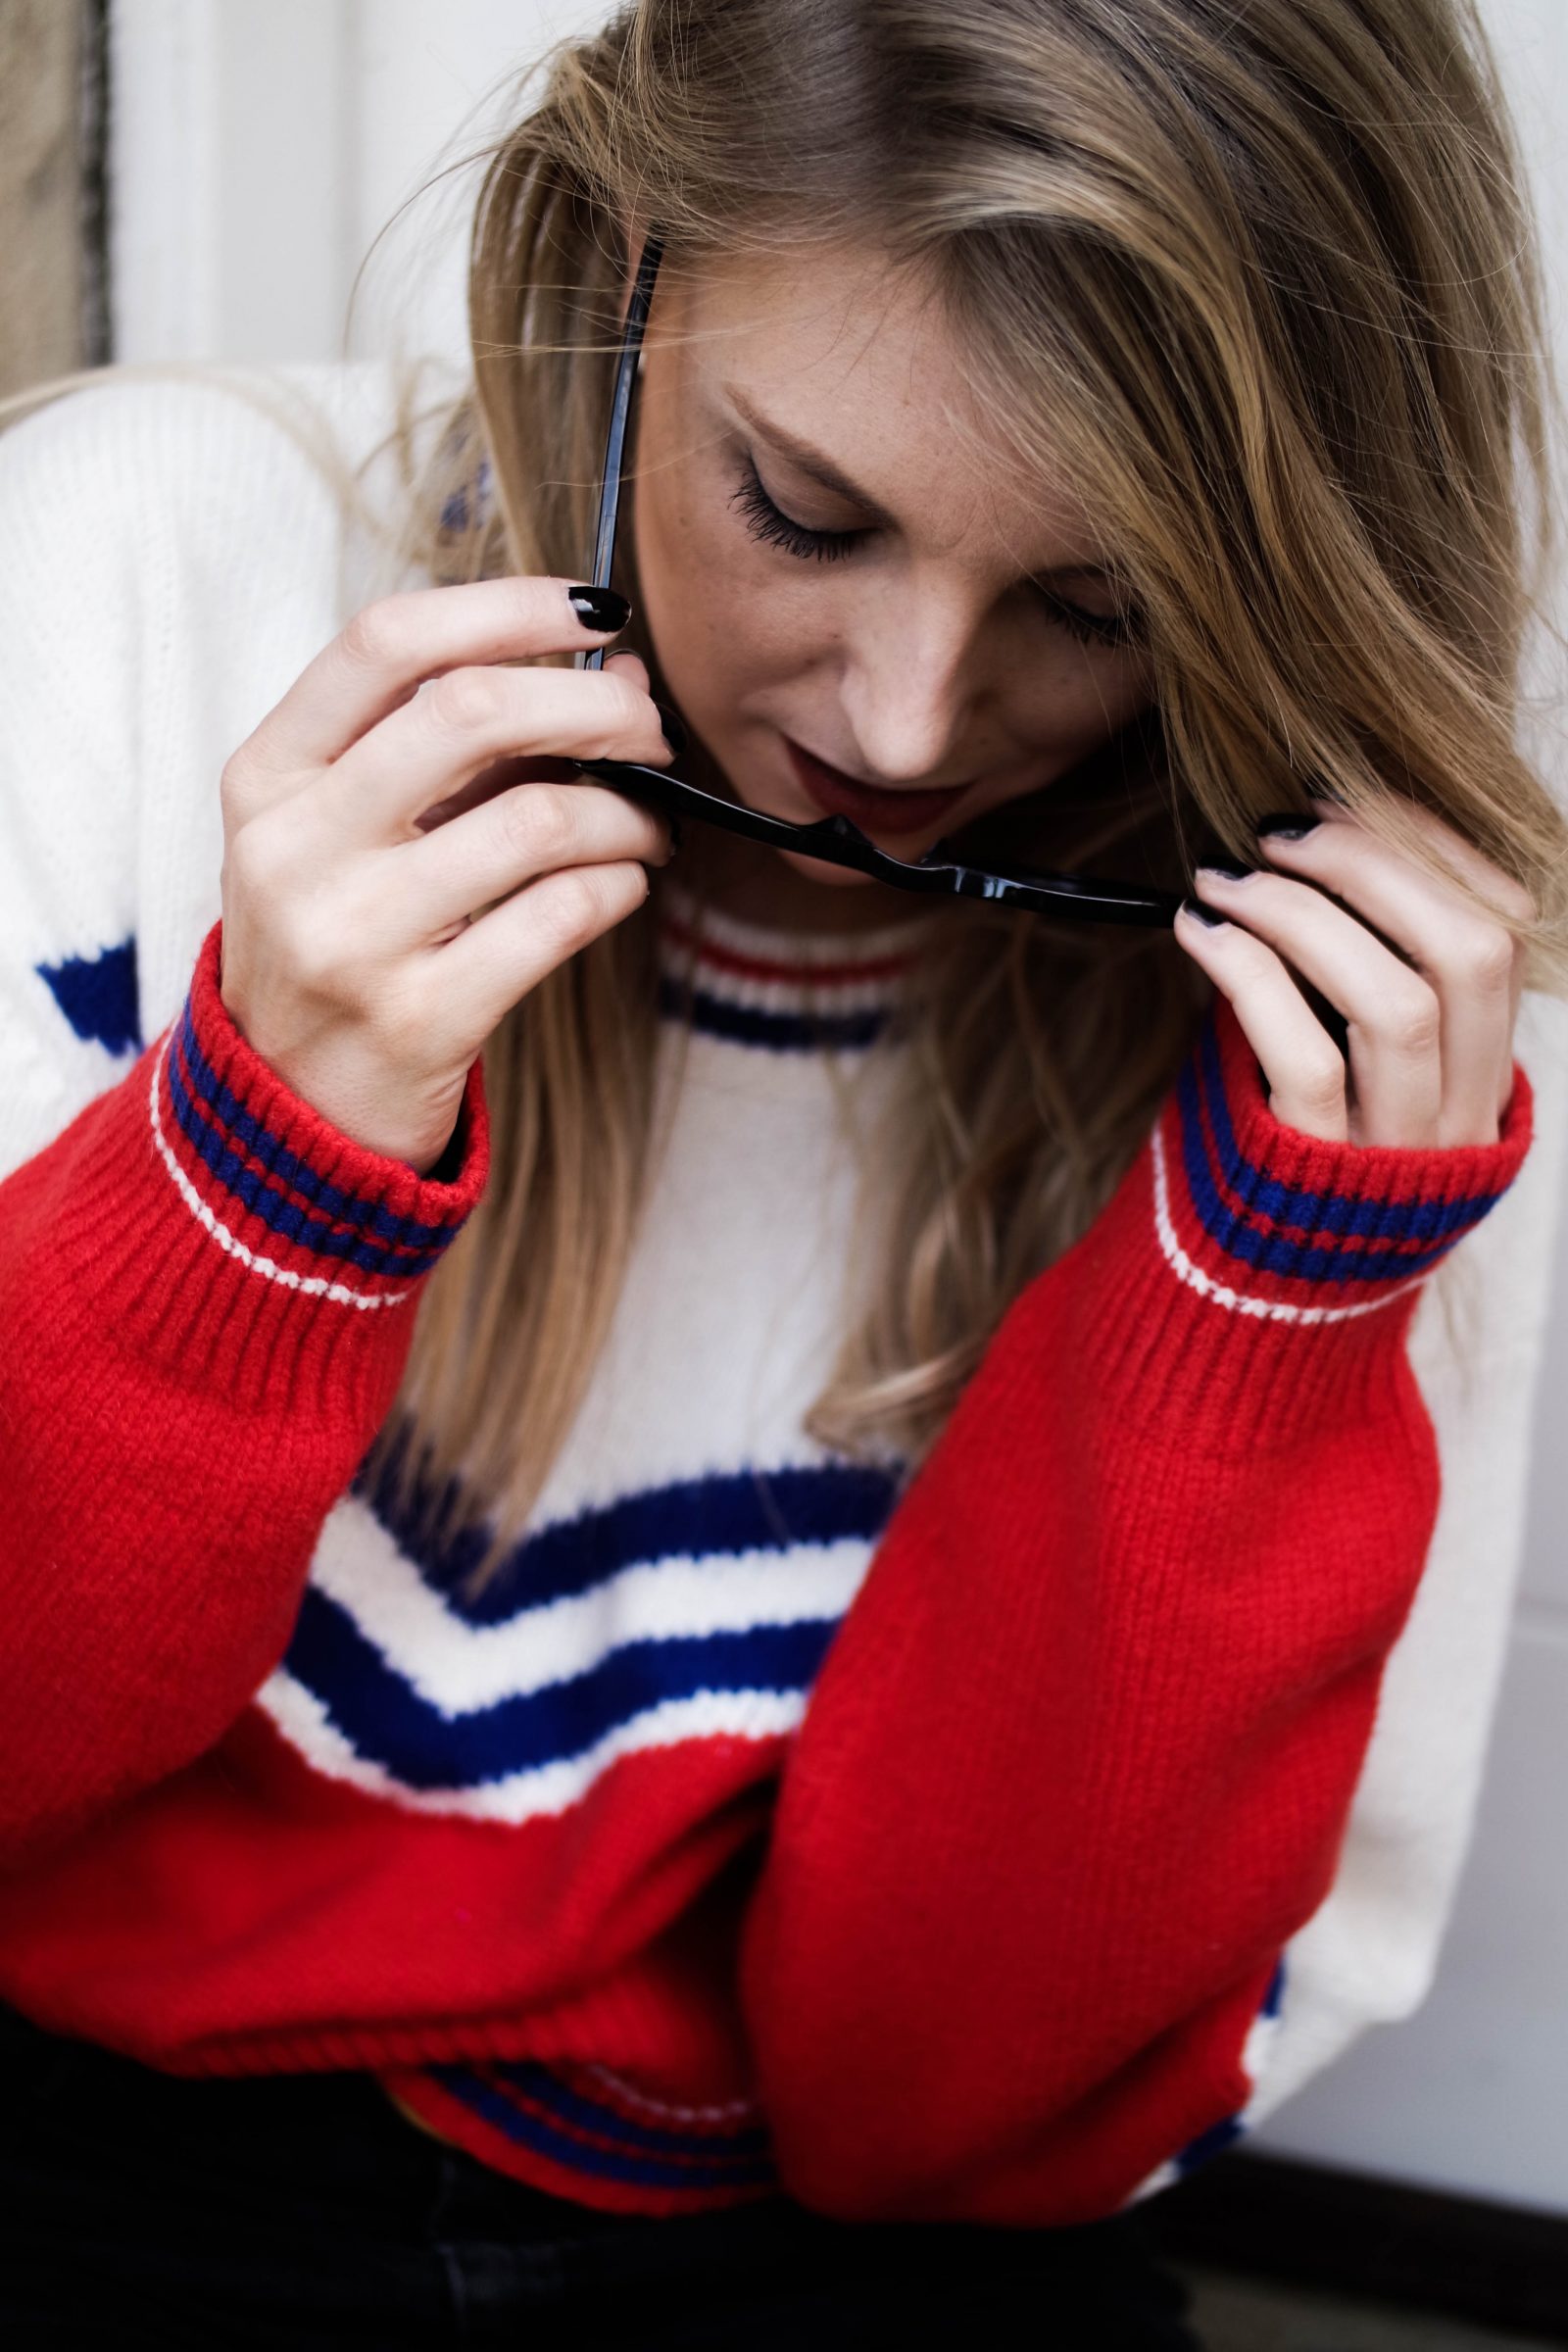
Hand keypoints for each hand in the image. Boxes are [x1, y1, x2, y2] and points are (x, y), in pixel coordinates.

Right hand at [218, 578, 672, 1171]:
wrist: (290, 1106)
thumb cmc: (342, 938)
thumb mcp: (346, 830)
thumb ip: (453, 746)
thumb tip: (615, 672)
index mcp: (268, 776)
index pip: (388, 641)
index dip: (506, 606)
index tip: (593, 610)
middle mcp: (295, 848)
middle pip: (473, 710)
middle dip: (593, 705)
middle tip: (647, 730)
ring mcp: (353, 938)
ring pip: (538, 819)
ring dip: (627, 813)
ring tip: (647, 826)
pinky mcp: (421, 1017)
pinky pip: (562, 916)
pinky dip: (619, 884)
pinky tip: (622, 883)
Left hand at [1172, 800, 1532, 1147]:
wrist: (1232, 1303)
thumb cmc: (1275, 1154)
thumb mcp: (1339, 1064)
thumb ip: (1347, 975)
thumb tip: (1303, 843)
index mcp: (1481, 1071)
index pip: (1502, 928)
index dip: (1431, 846)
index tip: (1345, 797)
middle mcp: (1460, 1115)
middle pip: (1471, 952)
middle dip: (1376, 864)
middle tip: (1281, 831)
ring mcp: (1398, 1154)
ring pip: (1396, 1004)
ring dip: (1306, 913)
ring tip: (1227, 878)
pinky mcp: (1320, 1178)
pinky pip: (1303, 1059)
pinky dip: (1248, 973)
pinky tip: (1200, 929)